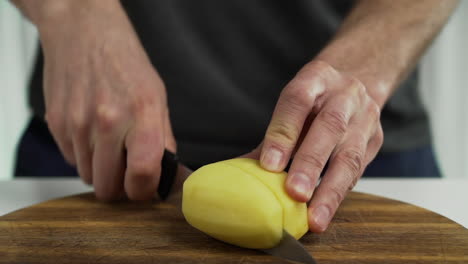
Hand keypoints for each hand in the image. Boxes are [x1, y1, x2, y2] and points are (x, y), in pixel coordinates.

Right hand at [37, 1, 175, 200]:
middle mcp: (107, 121)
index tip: (145, 189)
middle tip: (127, 171)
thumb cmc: (125, 62)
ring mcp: (78, 124)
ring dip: (101, 169)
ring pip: (88, 176)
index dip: (144, 191)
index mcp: (142, 113)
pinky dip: (85, 155)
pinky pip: (72, 159)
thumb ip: (162, 139)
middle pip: (108, 187)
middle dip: (120, 187)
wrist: (84, 33)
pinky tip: (93, 132)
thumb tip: (167, 175)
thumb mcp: (158, 96)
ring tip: (110, 144)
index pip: (142, 174)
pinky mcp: (57, 124)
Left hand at [248, 60, 382, 231]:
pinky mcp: (376, 139)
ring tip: (316, 218)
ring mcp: (365, 116)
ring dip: (331, 190)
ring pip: (350, 154)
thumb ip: (273, 136)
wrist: (358, 80)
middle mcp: (343, 95)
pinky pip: (359, 169)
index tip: (269, 165)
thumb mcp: (294, 103)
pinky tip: (327, 210)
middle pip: (329, 127)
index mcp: (315, 79)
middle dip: (310, 164)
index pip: (297, 102)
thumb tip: (240, 171)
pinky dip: (341, 192)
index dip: (283, 134)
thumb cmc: (317, 98)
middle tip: (295, 194)